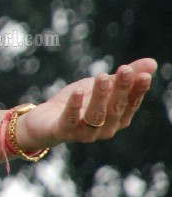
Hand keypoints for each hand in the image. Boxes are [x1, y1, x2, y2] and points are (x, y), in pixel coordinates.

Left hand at [20, 58, 155, 149]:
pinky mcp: (63, 132)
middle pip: (115, 109)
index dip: (138, 90)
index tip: (143, 75)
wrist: (43, 120)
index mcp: (117, 118)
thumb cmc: (77, 102)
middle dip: (121, 89)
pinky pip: (70, 121)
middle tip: (124, 69)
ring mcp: (84, 133)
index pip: (131, 104)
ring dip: (100, 96)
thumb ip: (124, 77)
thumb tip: (152, 63)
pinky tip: (78, 91)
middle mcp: (105, 129)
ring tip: (102, 76)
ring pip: (96, 116)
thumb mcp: (102, 86)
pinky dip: (75, 107)